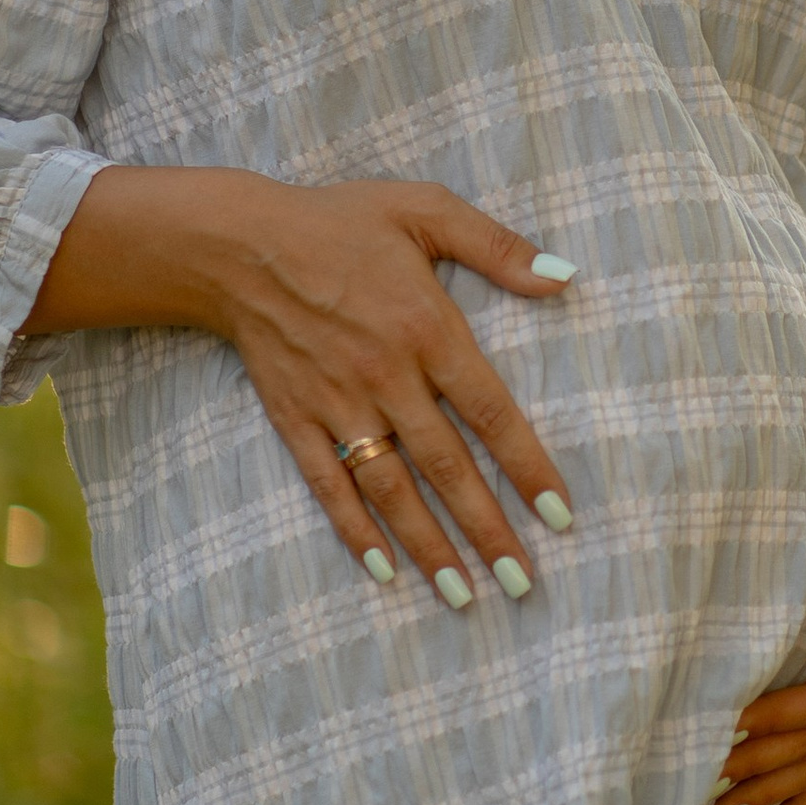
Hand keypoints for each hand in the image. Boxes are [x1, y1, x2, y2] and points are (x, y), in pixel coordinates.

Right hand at [25, 166, 574, 606]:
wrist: (238, 243)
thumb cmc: (339, 221)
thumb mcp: (424, 209)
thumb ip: (498, 246)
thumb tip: (567, 277)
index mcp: (428, 329)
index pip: (492, 415)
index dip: (528, 469)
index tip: (560, 516)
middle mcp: (387, 377)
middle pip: (447, 468)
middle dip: (488, 529)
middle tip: (523, 581)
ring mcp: (338, 404)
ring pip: (392, 489)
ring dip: (429, 546)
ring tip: (464, 594)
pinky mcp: (296, 419)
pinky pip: (330, 486)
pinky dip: (355, 530)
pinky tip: (383, 570)